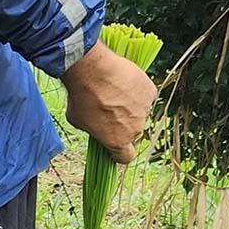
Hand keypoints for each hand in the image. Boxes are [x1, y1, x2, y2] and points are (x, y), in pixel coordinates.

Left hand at [62, 41, 157, 162]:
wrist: (93, 71)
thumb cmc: (81, 97)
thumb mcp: (77, 120)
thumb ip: (91, 127)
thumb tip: (95, 125)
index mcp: (117, 141)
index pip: (125, 157)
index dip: (119, 153)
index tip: (113, 146)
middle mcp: (135, 129)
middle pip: (131, 131)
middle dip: (122, 124)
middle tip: (108, 109)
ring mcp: (145, 110)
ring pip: (138, 112)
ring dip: (129, 106)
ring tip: (113, 92)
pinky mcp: (150, 92)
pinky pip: (143, 95)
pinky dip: (135, 91)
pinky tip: (122, 82)